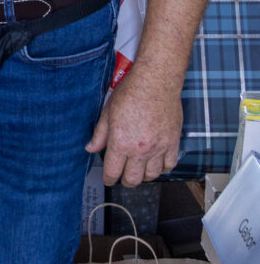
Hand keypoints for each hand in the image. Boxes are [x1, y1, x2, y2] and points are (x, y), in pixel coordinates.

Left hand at [86, 70, 181, 185]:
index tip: (108, 178)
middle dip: (125, 181)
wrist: (156, 82)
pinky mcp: (172, 143)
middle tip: (122, 177)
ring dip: (143, 175)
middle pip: (132, 179)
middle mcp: (140, 149)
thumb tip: (91, 148)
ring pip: (151, 176)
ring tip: (138, 169)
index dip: (108, 178)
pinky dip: (162, 168)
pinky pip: (169, 165)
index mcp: (121, 142)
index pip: (113, 172)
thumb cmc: (131, 92)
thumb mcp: (108, 111)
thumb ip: (100, 134)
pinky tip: (156, 163)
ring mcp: (158, 148)